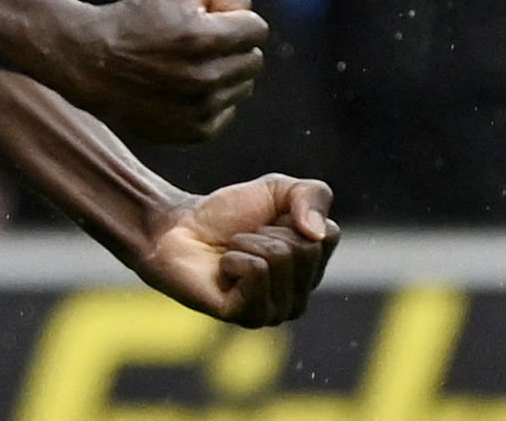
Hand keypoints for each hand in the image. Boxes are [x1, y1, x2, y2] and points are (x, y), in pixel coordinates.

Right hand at [66, 0, 268, 143]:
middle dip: (235, 48)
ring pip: (243, 87)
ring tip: (193, 66)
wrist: (95, 63)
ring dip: (226, 75)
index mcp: (208, 37)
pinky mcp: (195, 131)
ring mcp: (203, 108)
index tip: (219, 22)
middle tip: (205, 44)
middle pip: (254, 60)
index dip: (238, 21)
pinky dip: (214, 100)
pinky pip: (227, 113)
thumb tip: (247, 13)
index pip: (258, 30)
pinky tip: (187, 88)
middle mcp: (209, 76)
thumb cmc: (135, 19)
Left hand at [138, 175, 337, 326]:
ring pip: (279, 259)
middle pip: (305, 249)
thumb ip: (312, 196)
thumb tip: (318, 233)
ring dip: (247, 244)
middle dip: (267, 231)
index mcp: (311, 271)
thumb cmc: (226, 214)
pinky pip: (256, 272)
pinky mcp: (247, 317)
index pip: (328, 236)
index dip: (292, 214)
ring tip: (231, 253)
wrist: (177, 228)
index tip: (267, 222)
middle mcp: (299, 298)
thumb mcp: (276, 189)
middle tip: (243, 239)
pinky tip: (222, 269)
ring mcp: (275, 312)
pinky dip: (234, 258)